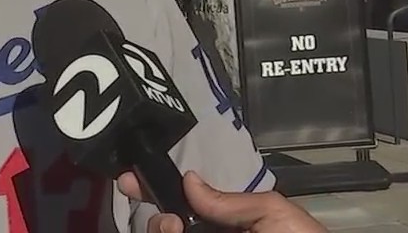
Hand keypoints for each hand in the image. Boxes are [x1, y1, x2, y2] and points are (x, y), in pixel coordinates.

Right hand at [117, 170, 326, 232]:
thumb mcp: (275, 215)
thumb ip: (232, 200)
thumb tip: (190, 181)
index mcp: (230, 223)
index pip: (189, 204)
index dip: (160, 189)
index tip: (133, 179)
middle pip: (166, 226)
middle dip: (157, 218)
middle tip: (169, 221)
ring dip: (160, 230)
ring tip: (174, 231)